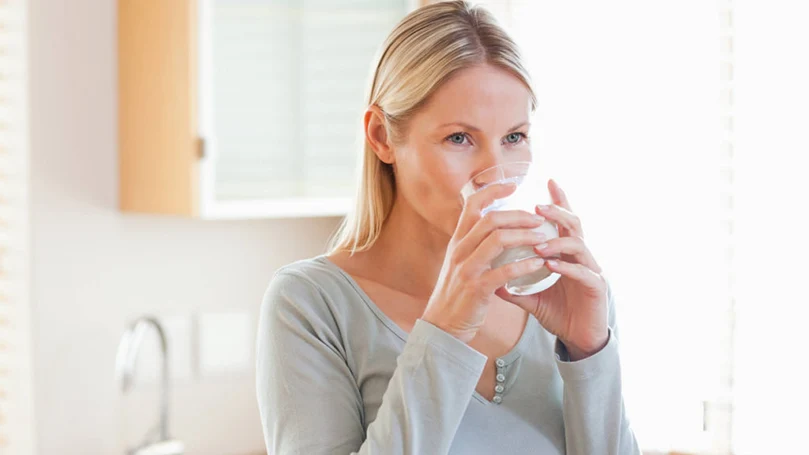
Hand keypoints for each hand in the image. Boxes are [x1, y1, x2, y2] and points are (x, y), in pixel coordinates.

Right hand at [422, 182, 549, 343]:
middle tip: (540, 218)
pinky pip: (504, 271)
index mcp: (457, 241)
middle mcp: (459, 250)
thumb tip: (492, 227)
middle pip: (490, 219)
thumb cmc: (457, 293)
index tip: (513, 185)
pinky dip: (524, 265)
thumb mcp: (459, 263)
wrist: (442, 325)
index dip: (492, 191)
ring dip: (525, 236)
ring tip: (544, 237)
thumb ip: (473, 245)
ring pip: (497, 240)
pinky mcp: (476, 288)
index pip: (471, 205)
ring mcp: (466, 269)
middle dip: (518, 215)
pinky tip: (539, 264)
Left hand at [496, 179, 608, 359]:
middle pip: (574, 225)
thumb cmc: (559, 314)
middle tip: (537, 206)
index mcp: (568, 254)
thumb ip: (513, 286)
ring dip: (556, 241)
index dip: (558, 201)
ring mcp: (592, 270)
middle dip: (557, 212)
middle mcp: (582, 257)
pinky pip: (582, 272)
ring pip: (579, 245)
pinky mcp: (597, 288)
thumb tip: (489, 278)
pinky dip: (565, 266)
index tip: (547, 181)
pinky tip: (550, 264)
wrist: (579, 340)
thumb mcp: (531, 298)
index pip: (563, 222)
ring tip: (537, 243)